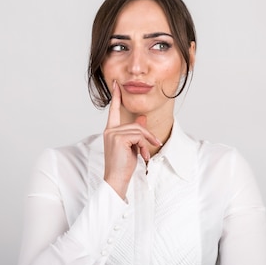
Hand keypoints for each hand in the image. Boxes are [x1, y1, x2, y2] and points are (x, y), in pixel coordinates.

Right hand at [103, 80, 160, 198]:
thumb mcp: (132, 146)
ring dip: (147, 142)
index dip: (116, 97)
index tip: (116, 84)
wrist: (116, 180)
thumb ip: (136, 132)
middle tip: (155, 144)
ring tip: (146, 154)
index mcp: (110, 131)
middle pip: (135, 124)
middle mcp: (110, 130)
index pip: (114, 110)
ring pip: (138, 130)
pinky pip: (139, 136)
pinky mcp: (119, 138)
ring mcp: (113, 133)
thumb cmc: (122, 165)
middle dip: (147, 135)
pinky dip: (144, 145)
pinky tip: (143, 156)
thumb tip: (143, 117)